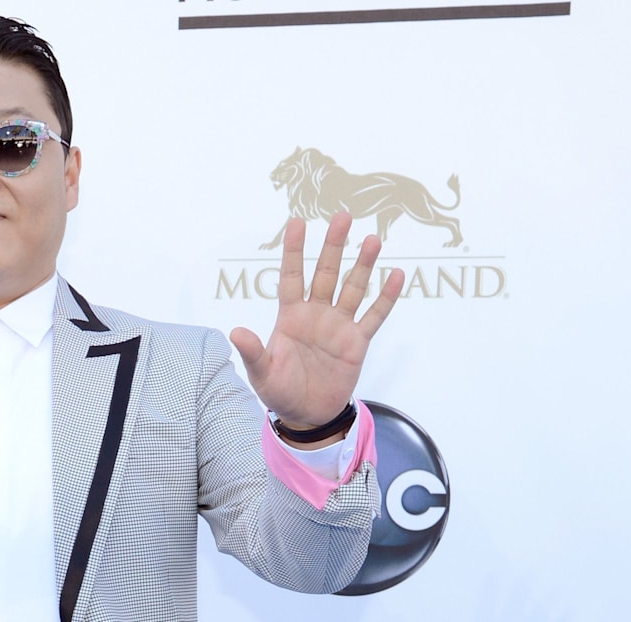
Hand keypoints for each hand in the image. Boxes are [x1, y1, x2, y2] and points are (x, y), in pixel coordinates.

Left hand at [230, 212, 403, 442]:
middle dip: (333, 246)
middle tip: (342, 217)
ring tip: (373, 239)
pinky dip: (386, 297)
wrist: (307, 415)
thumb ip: (253, 351)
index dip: (294, 250)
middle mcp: (315, 314)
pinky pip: (374, 315)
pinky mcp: (357, 342)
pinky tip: (396, 275)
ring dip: (363, 265)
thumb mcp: (262, 373)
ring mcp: (338, 326)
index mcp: (289, 316)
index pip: (291, 276)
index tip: (297, 221)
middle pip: (325, 273)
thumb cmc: (279, 391)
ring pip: (352, 288)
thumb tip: (234, 332)